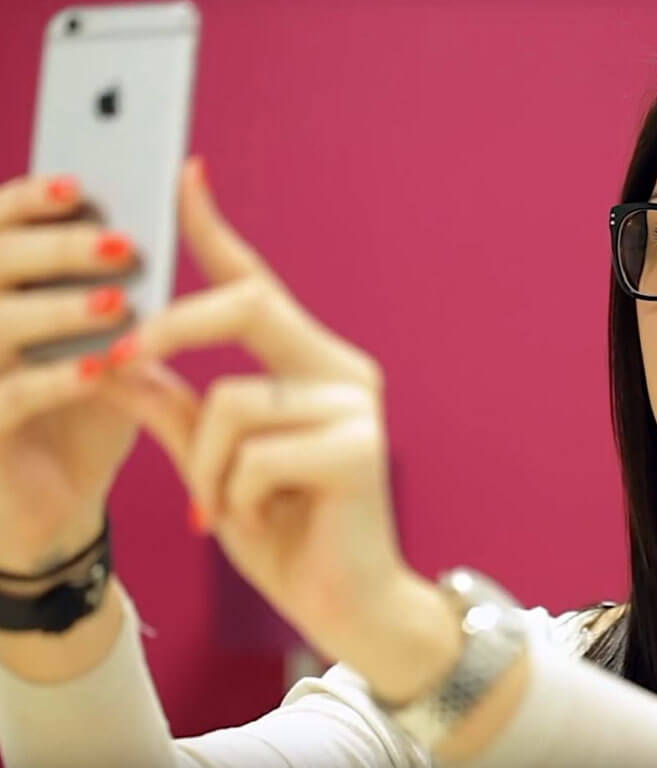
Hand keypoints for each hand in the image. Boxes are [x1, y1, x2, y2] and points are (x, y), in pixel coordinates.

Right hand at [0, 175, 140, 573]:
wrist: (58, 501)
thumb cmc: (84, 410)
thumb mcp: (106, 342)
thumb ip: (122, 288)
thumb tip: (174, 213)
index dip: (27, 200)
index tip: (81, 185)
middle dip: (54, 249)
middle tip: (120, 245)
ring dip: (56, 310)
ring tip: (117, 303)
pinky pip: (5, 398)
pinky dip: (54, 380)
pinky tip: (99, 369)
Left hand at [98, 159, 458, 696]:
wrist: (349, 607)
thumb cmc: (287, 534)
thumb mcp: (212, 469)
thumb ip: (174, 412)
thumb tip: (121, 362)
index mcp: (313, 368)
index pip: (258, 288)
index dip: (218, 231)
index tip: (187, 176)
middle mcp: (342, 372)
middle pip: (248, 305)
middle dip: (171, 328)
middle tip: (118, 358)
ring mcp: (356, 406)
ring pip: (231, 402)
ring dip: (205, 468)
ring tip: (225, 509)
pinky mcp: (359, 448)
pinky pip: (255, 454)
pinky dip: (234, 497)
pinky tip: (268, 519)